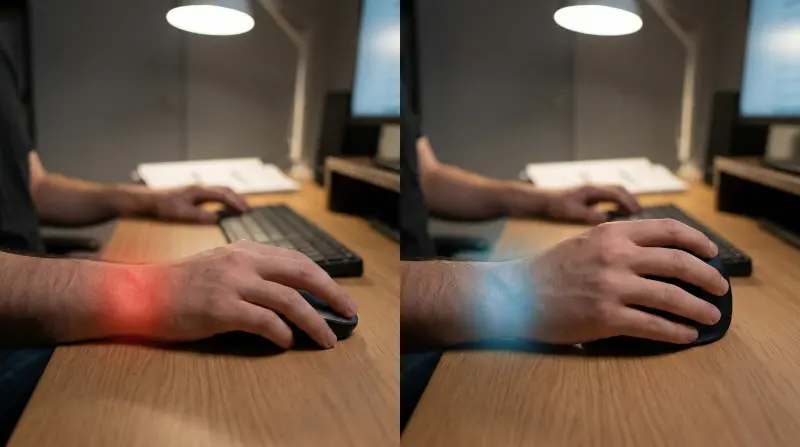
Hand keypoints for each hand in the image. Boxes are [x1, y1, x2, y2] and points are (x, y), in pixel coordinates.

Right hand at [110, 241, 356, 348]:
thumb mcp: (221, 265)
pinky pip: (264, 321)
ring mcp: (232, 283)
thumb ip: (253, 272)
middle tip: (348, 312)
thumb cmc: (181, 283)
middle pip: (302, 274)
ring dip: (314, 321)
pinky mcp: (220, 308)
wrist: (140, 292)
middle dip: (331, 293)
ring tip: (326, 338)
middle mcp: (243, 262)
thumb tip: (290, 295)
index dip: (323, 278)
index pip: (297, 260)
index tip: (339, 295)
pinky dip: (281, 333)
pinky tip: (287, 342)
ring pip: (289, 300)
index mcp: (246, 250)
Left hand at [149, 185, 249, 222]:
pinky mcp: (195, 193)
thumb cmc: (163, 206)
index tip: (246, 210)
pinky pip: (215, 194)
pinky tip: (225, 206)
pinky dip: (224, 199)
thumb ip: (200, 216)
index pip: (223, 194)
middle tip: (248, 208)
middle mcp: (201, 188)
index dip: (236, 202)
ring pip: (220, 190)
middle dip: (238, 198)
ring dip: (232, 197)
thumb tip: (217, 218)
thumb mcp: (181, 213)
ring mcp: (198, 190)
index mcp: (199, 191)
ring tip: (241, 207)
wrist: (149, 200)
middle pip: (225, 189)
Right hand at [509, 219, 728, 344]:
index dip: (697, 241)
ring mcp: (612, 287)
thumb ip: (618, 242)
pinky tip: (686, 335)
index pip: (668, 230)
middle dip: (707, 277)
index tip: (712, 253)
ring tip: (711, 315)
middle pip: (678, 263)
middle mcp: (615, 256)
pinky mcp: (606, 317)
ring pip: (672, 296)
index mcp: (612, 233)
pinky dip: (676, 331)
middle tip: (720, 288)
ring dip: (699, 307)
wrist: (515, 294)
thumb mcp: (585, 241)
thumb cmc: (549, 270)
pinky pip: (653, 325)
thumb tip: (659, 255)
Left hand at [541, 185, 640, 223]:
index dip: (628, 201)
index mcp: (592, 190)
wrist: (542, 201)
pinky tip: (617, 211)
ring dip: (624, 199)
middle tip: (640, 210)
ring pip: (613, 191)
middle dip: (630, 198)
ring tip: (633, 210)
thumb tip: (608, 219)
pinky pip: (607, 196)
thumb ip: (590, 215)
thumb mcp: (573, 213)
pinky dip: (616, 201)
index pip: (615, 193)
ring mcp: (591, 191)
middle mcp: (593, 188)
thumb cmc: (556, 206)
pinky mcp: (588, 196)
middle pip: (618, 189)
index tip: (638, 210)